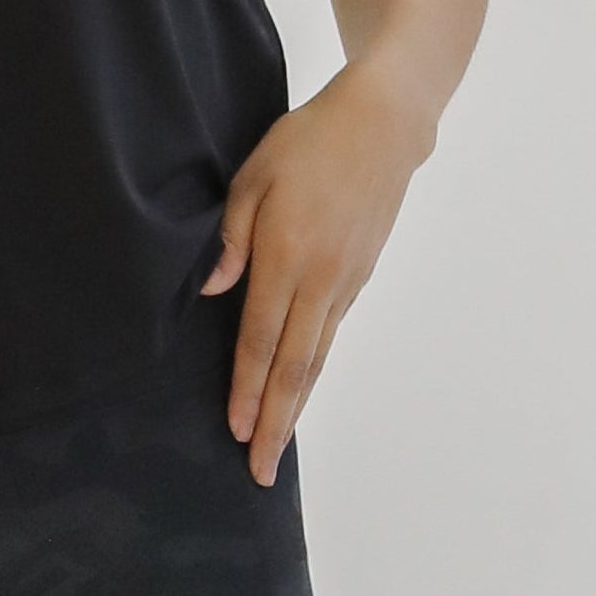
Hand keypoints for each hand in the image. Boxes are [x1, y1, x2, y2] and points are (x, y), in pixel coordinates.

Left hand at [200, 62, 430, 484]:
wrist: (383, 126)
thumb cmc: (307, 142)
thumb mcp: (253, 175)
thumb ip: (231, 237)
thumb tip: (212, 291)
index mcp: (287, 255)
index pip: (261, 338)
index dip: (247, 389)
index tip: (237, 431)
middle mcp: (320, 279)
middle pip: (295, 366)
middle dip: (275, 422)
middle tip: (261, 469)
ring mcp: (345, 281)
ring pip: (317, 357)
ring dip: (296, 405)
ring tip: (278, 444)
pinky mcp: (359, 276)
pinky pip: (331, 334)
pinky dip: (313, 370)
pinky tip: (300, 389)